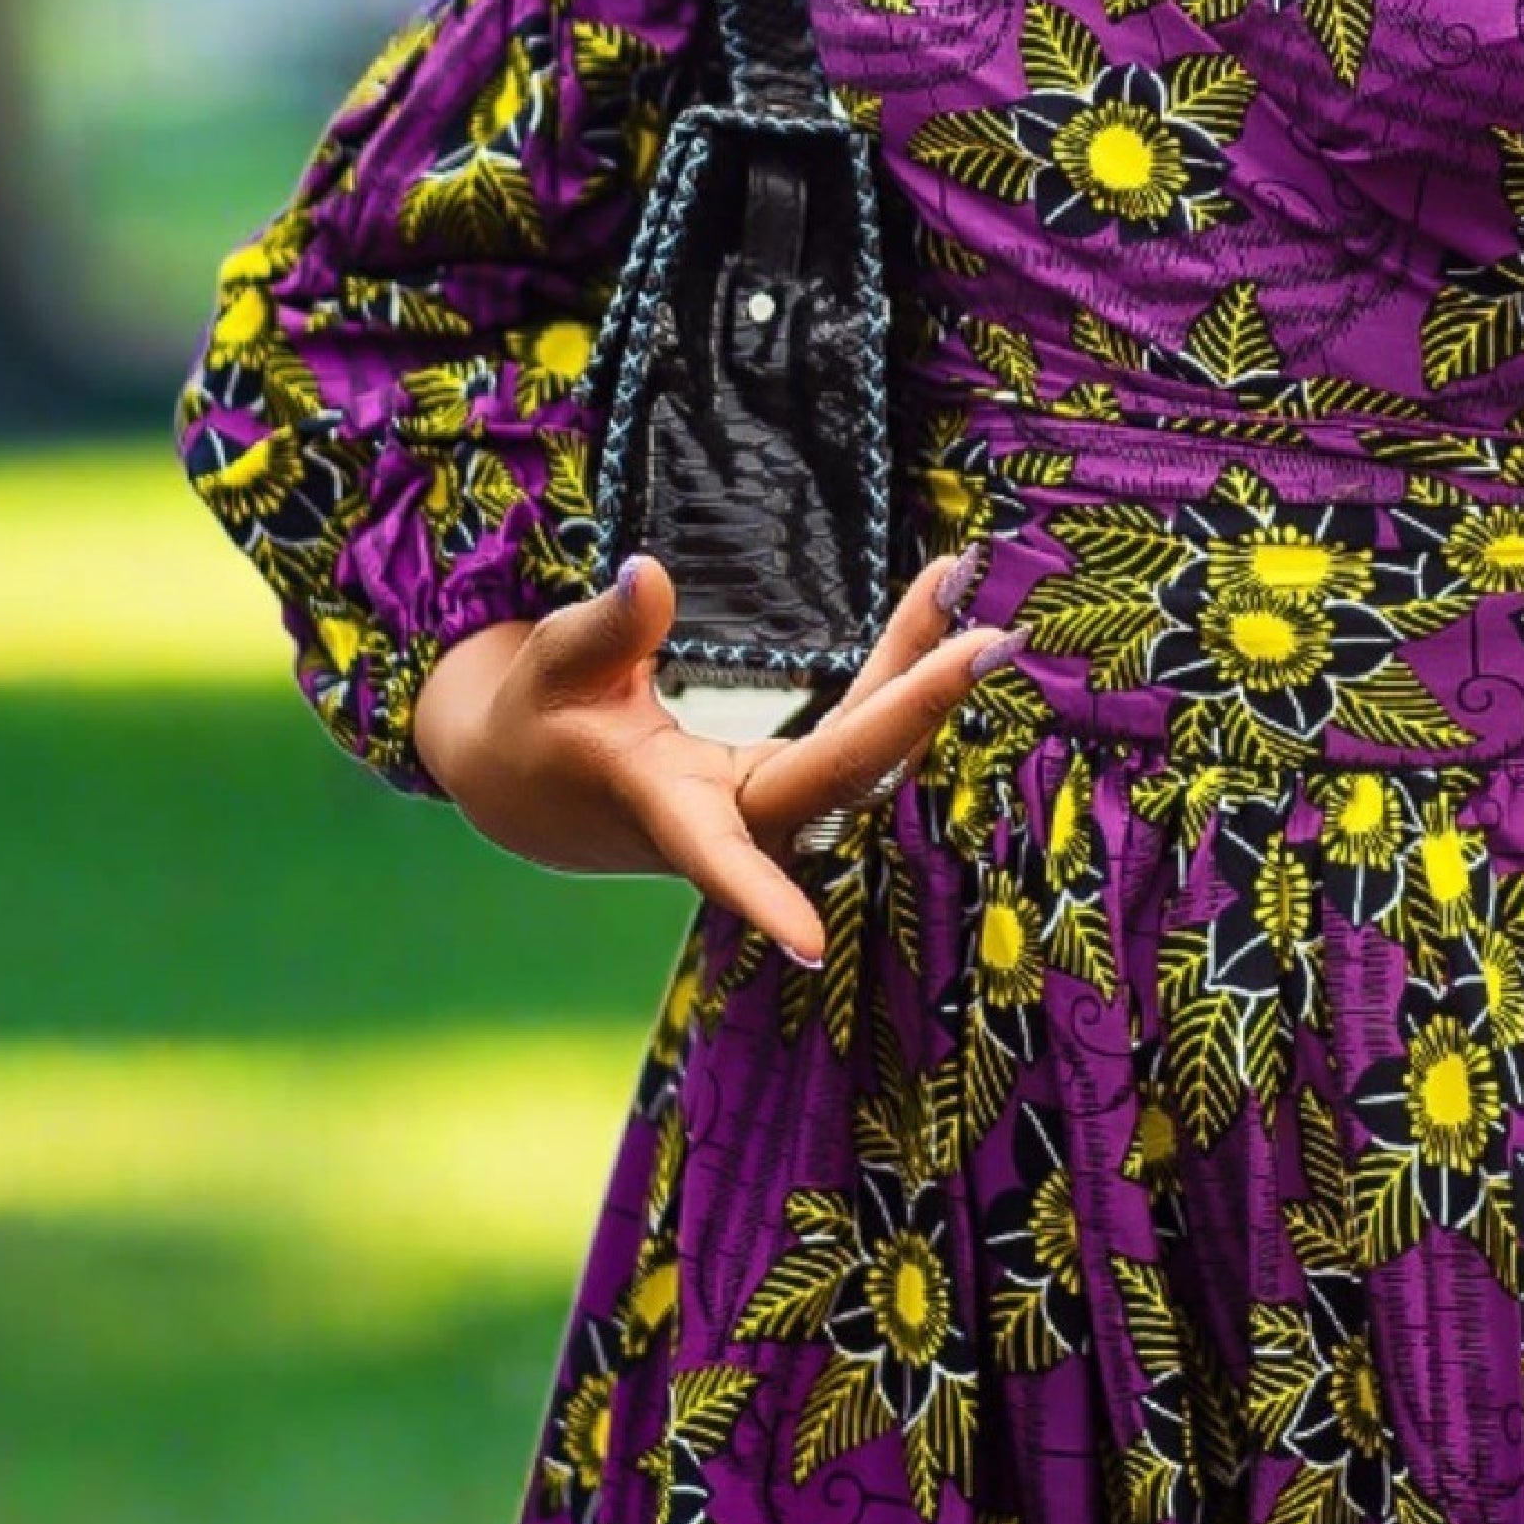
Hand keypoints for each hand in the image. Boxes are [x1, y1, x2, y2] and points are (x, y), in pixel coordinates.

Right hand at [414, 544, 1015, 966]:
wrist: (537, 781)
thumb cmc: (539, 724)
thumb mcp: (548, 668)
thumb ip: (603, 631)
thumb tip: (649, 577)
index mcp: (663, 809)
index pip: (719, 857)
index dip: (759, 898)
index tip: (810, 946)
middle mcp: (735, 819)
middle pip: (841, 773)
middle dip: (916, 710)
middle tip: (987, 640)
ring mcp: (773, 804)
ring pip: (866, 749)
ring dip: (921, 677)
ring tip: (958, 584)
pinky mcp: (793, 779)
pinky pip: (862, 726)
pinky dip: (901, 669)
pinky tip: (936, 609)